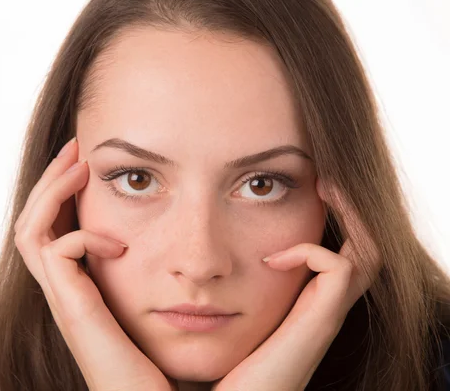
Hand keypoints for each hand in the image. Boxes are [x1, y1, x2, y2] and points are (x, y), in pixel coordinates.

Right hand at [14, 138, 176, 390]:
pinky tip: (119, 242)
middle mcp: (66, 293)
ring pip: (30, 232)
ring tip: (79, 165)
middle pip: (32, 224)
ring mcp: (65, 303)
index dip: (62, 195)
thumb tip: (186, 246)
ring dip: (50, 192)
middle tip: (75, 150)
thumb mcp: (162, 306)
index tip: (87, 163)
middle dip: (49, 182)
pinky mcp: (73, 312)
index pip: (53, 231)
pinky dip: (80, 236)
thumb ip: (164, 276)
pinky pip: (54, 254)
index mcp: (82, 289)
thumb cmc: (169, 367)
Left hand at [211, 177, 382, 390]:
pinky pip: (339, 271)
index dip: (331, 224)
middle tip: (324, 180)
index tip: (307, 189)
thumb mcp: (221, 316)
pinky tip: (274, 256)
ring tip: (323, 185)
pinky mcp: (318, 323)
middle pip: (363, 250)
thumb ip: (214, 292)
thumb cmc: (221, 369)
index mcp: (302, 306)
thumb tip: (184, 262)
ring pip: (366, 254)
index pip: (335, 257)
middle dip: (351, 212)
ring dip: (351, 216)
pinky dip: (313, 251)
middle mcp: (319, 309)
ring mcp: (322, 316)